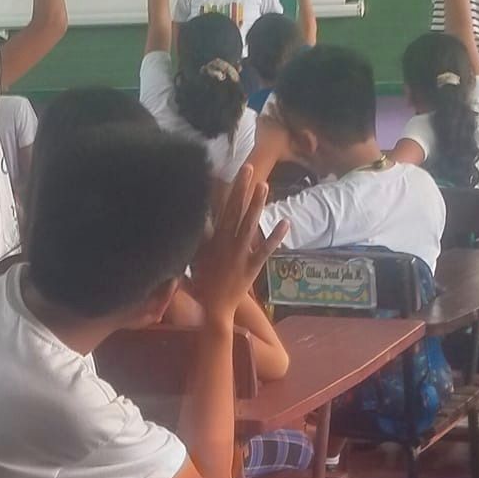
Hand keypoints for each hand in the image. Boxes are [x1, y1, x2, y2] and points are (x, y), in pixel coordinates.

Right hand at [190, 169, 288, 321]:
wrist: (212, 309)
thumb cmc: (200, 284)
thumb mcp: (193, 258)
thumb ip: (199, 239)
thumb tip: (199, 220)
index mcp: (212, 240)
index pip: (219, 210)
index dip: (225, 191)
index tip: (229, 173)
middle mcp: (226, 243)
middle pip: (235, 211)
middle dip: (241, 189)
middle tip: (248, 168)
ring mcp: (240, 254)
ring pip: (249, 225)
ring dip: (257, 205)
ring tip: (264, 186)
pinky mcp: (252, 266)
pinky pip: (265, 250)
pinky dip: (275, 237)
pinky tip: (285, 223)